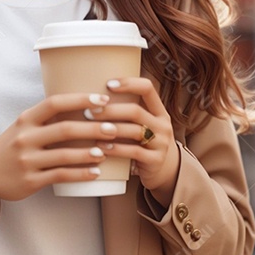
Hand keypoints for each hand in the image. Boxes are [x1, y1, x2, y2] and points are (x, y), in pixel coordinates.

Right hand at [0, 92, 117, 201]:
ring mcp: (27, 160)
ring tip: (106, 151)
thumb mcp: (23, 126)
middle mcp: (26, 137)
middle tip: (114, 128)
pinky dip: (80, 174)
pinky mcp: (31, 180)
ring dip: (89, 153)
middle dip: (93, 128)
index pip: (55, 103)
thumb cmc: (11, 146)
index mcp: (26, 119)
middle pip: (65, 129)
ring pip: (65, 155)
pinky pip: (60, 176)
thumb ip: (47, 118)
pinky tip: (96, 173)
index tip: (103, 99)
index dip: (80, 99)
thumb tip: (85, 106)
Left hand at [86, 77, 179, 207]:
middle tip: (89, 112)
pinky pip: (134, 152)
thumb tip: (93, 95)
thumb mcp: (143, 125)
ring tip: (91, 128)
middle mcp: (163, 125)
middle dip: (110, 110)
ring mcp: (162, 143)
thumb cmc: (144, 143)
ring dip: (110, 129)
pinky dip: (116, 149)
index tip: (108, 84)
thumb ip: (127, 112)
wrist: (165, 171)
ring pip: (135, 131)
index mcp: (159, 111)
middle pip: (135, 111)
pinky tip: (100, 148)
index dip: (128, 83)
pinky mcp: (156, 161)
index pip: (147, 88)